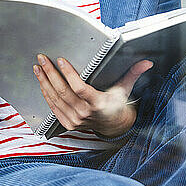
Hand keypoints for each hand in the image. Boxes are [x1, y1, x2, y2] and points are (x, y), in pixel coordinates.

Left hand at [33, 54, 152, 136]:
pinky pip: (53, 108)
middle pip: (62, 92)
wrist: (113, 126)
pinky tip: (42, 83)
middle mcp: (85, 113)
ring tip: (38, 68)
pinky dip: (46, 94)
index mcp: (98, 103)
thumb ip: (133, 74)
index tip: (61, 60)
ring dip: (44, 82)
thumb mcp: (125, 89)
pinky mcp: (68, 124)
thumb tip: (147, 63)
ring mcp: (75, 120)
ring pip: (55, 99)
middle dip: (50, 73)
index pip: (79, 88)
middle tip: (43, 59)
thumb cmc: (117, 104)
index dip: (69, 74)